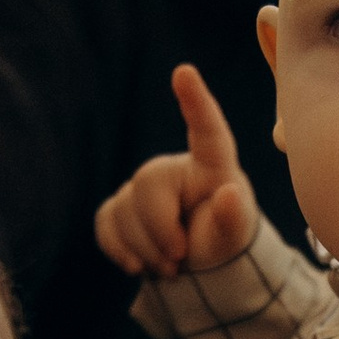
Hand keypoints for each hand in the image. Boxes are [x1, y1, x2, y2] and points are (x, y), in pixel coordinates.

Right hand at [93, 63, 259, 278]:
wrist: (197, 265)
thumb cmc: (221, 239)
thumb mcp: (233, 235)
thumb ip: (232, 218)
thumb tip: (230, 194)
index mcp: (211, 165)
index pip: (206, 131)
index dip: (195, 101)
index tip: (184, 72)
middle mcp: (172, 168)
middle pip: (147, 187)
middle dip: (161, 233)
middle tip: (180, 260)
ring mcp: (142, 187)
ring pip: (124, 212)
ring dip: (145, 251)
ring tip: (170, 266)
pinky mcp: (120, 206)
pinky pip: (105, 223)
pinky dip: (119, 250)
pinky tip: (138, 265)